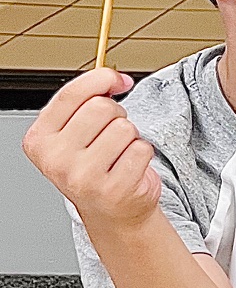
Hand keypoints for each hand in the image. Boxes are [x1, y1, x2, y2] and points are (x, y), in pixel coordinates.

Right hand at [22, 68, 159, 229]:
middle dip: (117, 114)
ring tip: (118, 153)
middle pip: (103, 107)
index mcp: (39, 139)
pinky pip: (142, 148)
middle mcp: (55, 159)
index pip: (73, 93)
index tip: (118, 80)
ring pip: (125, 127)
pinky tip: (128, 167)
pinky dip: (142, 153)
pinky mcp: (113, 189)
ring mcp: (83, 176)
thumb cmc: (93, 164)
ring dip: (130, 137)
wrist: (110, 209)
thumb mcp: (74, 131)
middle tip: (111, 134)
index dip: (102, 78)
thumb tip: (115, 78)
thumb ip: (86, 100)